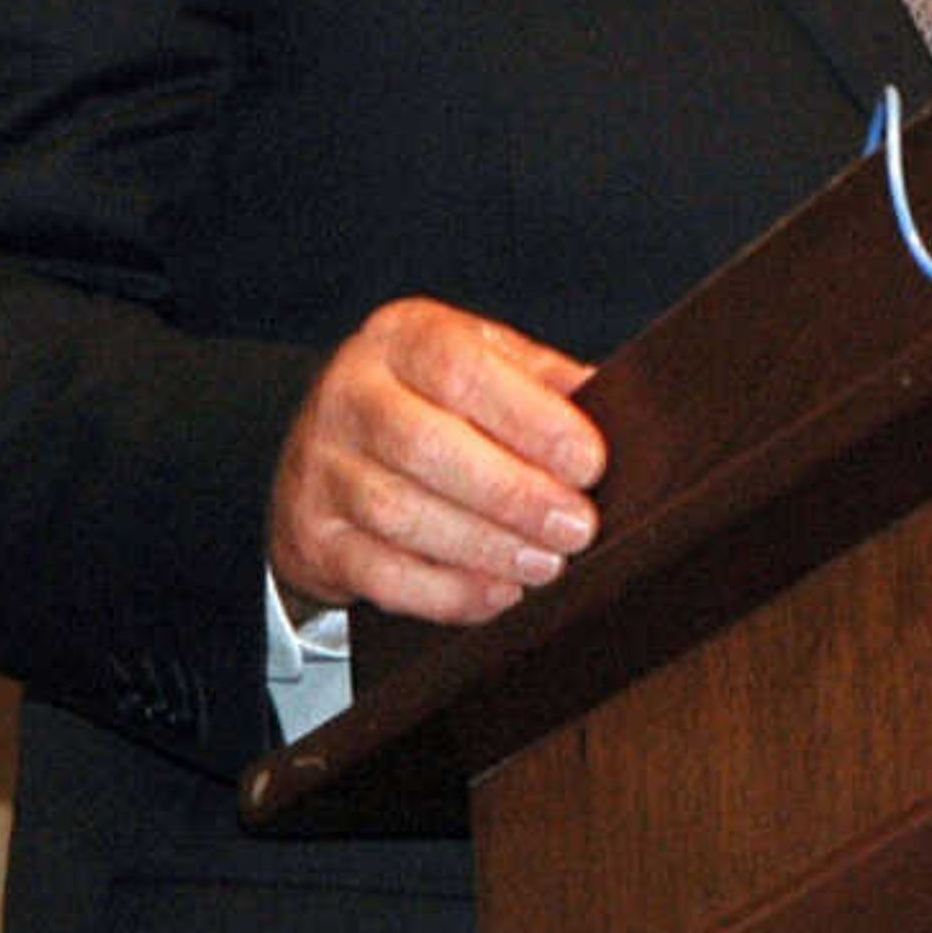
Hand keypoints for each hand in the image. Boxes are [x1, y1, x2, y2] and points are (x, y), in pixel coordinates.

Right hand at [267, 297, 604, 628]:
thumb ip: (541, 380)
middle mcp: (349, 394)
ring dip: (485, 548)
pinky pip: (380, 575)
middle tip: (577, 528)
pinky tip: (498, 595)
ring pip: (400, 514)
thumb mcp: (479, 364)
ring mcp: (322, 467)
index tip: (589, 461)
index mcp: (400, 337)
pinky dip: (446, 593)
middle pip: (425, 446)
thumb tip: (618, 402)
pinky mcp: (313, 536)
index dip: (528, 417)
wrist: (323, 449)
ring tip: (547, 564)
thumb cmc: (426, 402)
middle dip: (513, 494)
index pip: (459, 367)